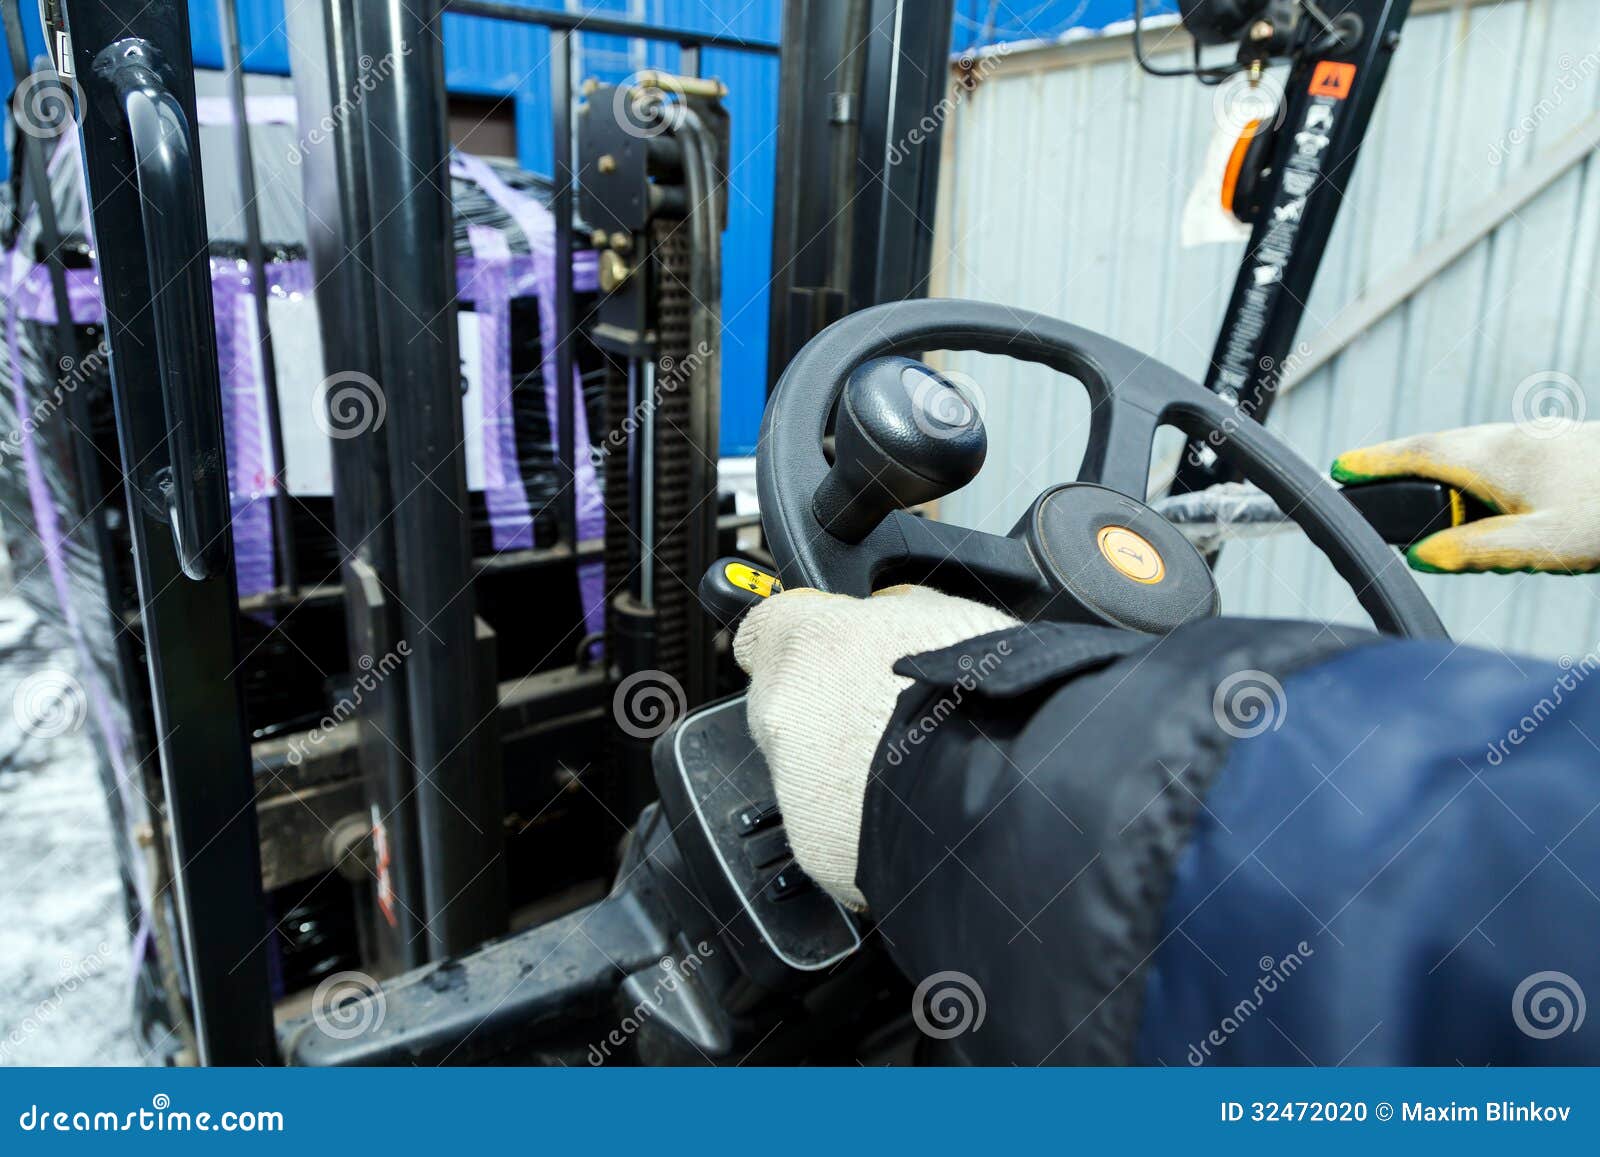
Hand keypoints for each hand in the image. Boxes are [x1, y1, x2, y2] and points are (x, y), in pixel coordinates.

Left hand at [733, 586, 1017, 909]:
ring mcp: (792, 785)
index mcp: (807, 642)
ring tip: (910, 769)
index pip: (763, 627)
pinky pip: (827, 826)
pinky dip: (857, 820)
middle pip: (783, 701)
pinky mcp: (814, 847)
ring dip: (841, 767)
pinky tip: (907, 809)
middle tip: (886, 714)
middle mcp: (782, 712)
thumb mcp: (946, 616)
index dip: (798, 637)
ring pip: (802, 769)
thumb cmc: (983, 702)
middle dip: (823, 706)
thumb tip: (888, 610)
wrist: (1005, 796)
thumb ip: (893, 611)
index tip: (821, 647)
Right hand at [1331, 422, 1599, 573]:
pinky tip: (1484, 493)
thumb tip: (1422, 557)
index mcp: (1496, 460)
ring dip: (1434, 463)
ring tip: (1416, 491)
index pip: (1418, 454)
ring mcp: (1538, 441)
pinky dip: (1468, 468)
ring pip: (1469, 448)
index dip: (1374, 463)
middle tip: (1362, 474)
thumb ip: (1478, 551)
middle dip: (1396, 459)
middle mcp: (1512, 442)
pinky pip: (1495, 454)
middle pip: (1438, 445)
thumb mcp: (1545, 545)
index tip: (1339, 468)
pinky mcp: (1559, 451)